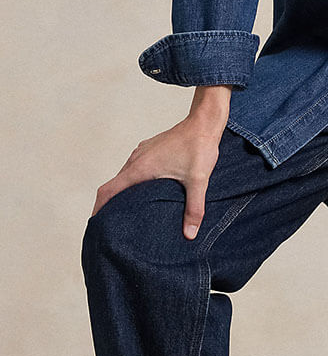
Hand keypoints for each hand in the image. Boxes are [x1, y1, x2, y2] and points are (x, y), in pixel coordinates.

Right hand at [91, 87, 231, 238]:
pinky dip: (132, 182)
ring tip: (127, 212)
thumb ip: (193, 208)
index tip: (95, 224)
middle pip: (113, 185)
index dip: (98, 208)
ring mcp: (142, 152)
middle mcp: (136, 159)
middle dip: (109, 205)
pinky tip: (145, 192)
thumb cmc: (199, 147)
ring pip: (124, 176)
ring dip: (122, 192)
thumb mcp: (198, 180)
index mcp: (140, 168)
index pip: (108, 190)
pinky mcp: (150, 149)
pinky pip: (134, 167)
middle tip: (111, 225)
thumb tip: (190, 234)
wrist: (204, 122)